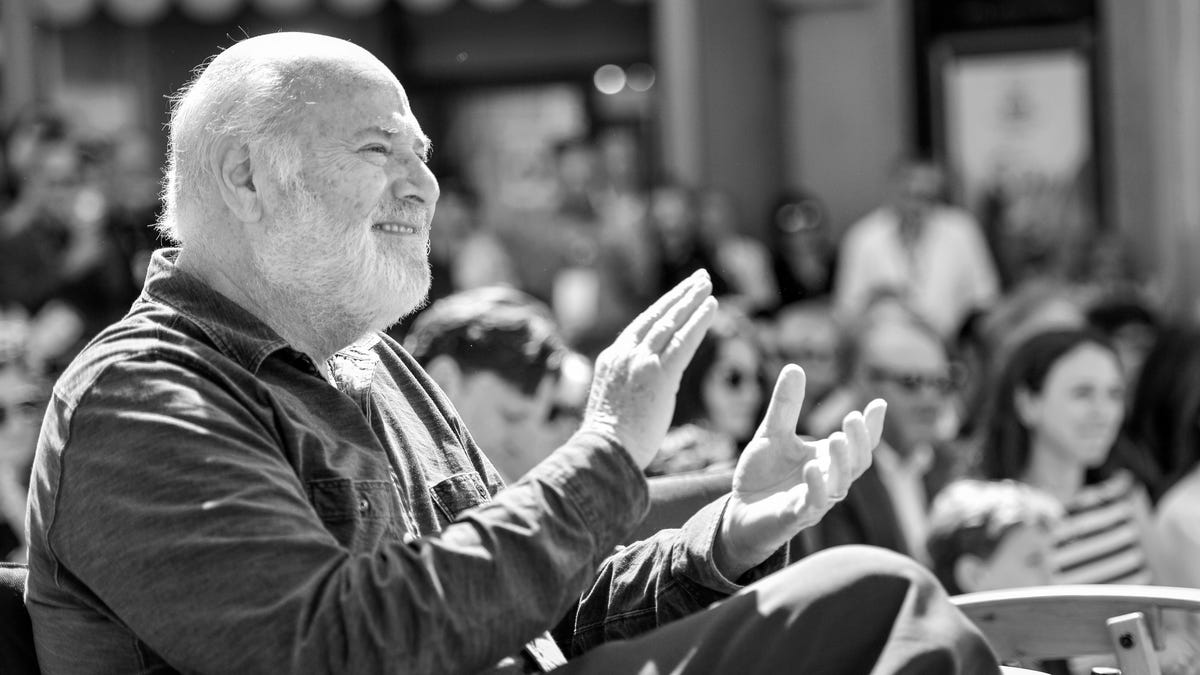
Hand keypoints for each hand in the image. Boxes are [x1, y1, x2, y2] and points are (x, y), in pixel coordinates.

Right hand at [579, 270, 716, 468]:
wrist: (603, 452)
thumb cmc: (608, 442)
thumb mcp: (612, 406)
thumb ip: (624, 391)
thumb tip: (634, 394)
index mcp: (611, 360)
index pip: (640, 327)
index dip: (661, 309)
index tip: (677, 297)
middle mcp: (624, 354)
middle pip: (656, 316)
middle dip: (679, 296)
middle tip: (698, 278)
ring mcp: (641, 362)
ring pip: (671, 323)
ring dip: (691, 300)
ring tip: (707, 284)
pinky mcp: (659, 375)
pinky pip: (684, 341)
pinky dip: (699, 321)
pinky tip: (712, 306)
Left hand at [714, 365, 885, 578]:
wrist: (739, 512)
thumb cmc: (763, 475)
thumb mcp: (772, 434)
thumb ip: (785, 406)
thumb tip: (795, 367)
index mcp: (828, 461)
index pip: (858, 445)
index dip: (871, 428)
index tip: (879, 404)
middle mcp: (828, 481)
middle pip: (856, 464)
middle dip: (859, 442)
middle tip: (852, 418)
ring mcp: (814, 501)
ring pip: (840, 485)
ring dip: (841, 462)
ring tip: (837, 438)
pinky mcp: (795, 517)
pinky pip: (812, 504)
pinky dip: (815, 487)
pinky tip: (812, 468)